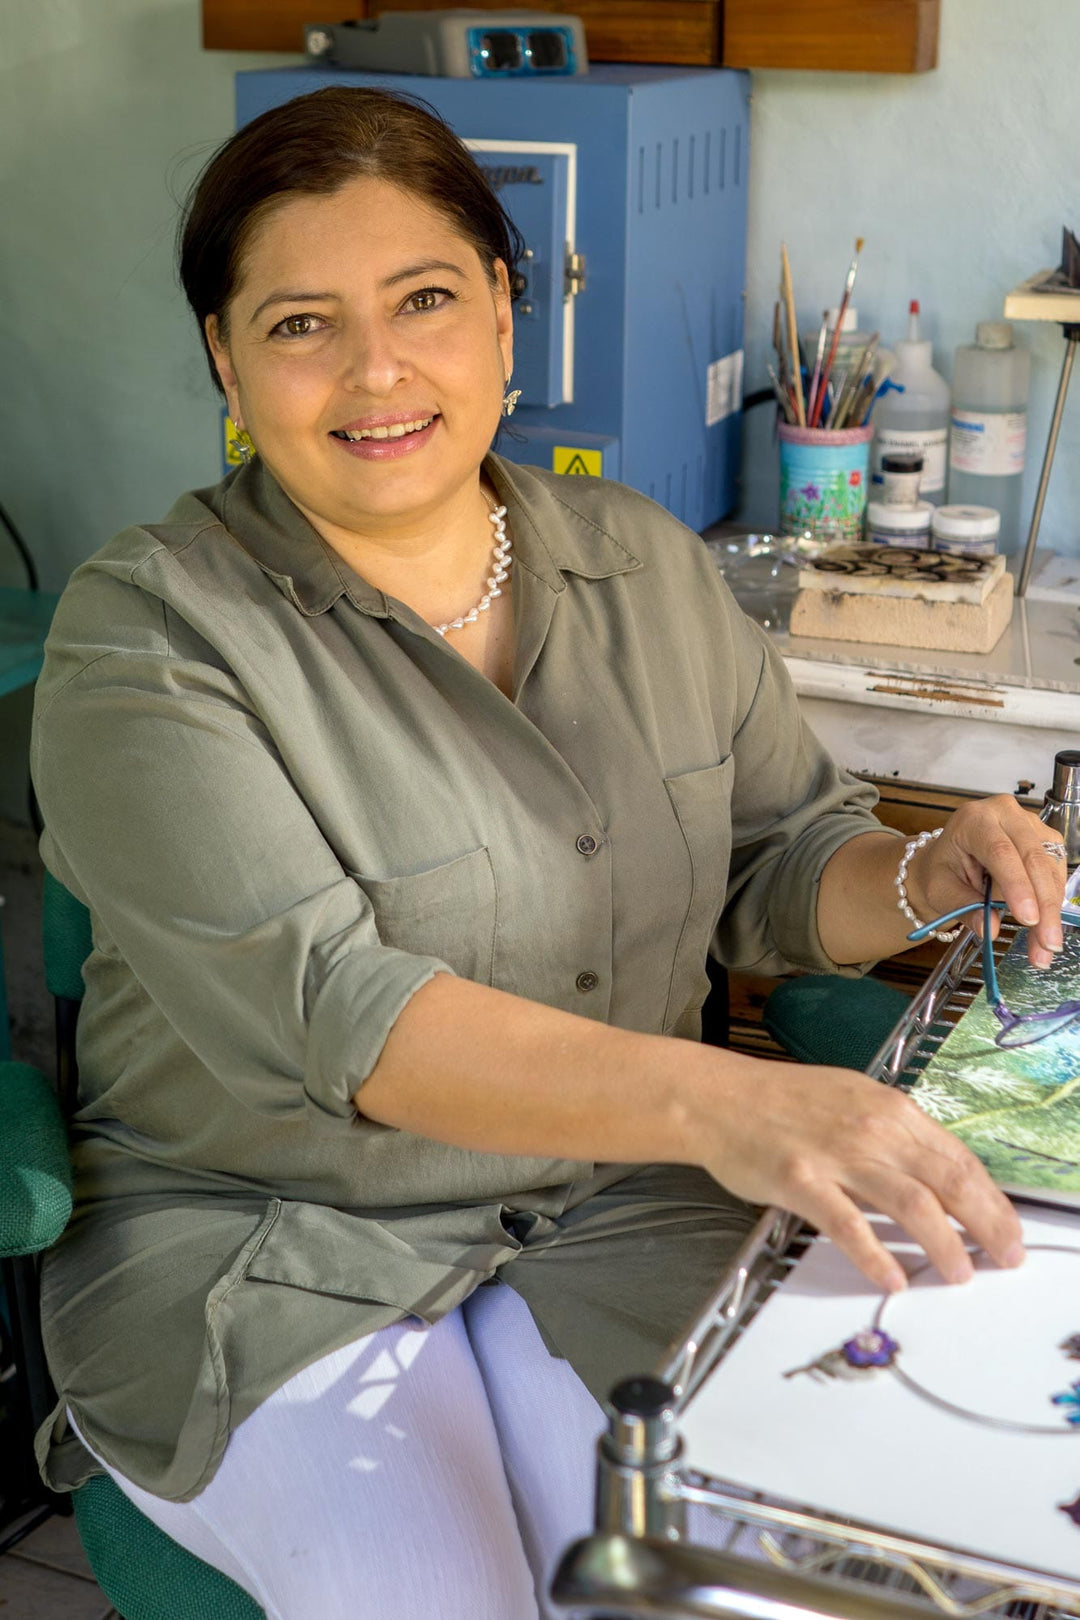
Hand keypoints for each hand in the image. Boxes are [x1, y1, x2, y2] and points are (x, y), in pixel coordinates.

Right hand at [704, 1056, 1024, 1291]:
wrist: (720, 1099)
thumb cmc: (784, 1103)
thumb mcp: (853, 1100)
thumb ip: (894, 1135)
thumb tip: (937, 1177)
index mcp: (890, 1108)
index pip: (958, 1158)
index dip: (992, 1199)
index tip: (1008, 1229)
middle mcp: (872, 1128)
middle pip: (948, 1182)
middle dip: (987, 1225)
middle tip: (1005, 1258)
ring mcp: (836, 1155)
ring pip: (911, 1205)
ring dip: (944, 1246)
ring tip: (959, 1274)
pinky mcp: (801, 1182)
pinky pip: (849, 1226)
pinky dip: (876, 1257)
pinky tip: (893, 1279)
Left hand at [904, 795, 1065, 966]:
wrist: (949, 858)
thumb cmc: (941, 871)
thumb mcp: (941, 891)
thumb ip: (964, 908)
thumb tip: (989, 929)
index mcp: (973, 820)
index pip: (999, 851)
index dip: (1017, 886)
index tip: (1028, 919)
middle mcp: (1005, 814)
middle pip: (1033, 858)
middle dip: (1043, 905)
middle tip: (1047, 944)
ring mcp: (1030, 823)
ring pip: (1051, 867)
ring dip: (1052, 910)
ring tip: (1045, 946)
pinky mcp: (1046, 839)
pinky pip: (1057, 872)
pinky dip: (1053, 902)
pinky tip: (1046, 927)